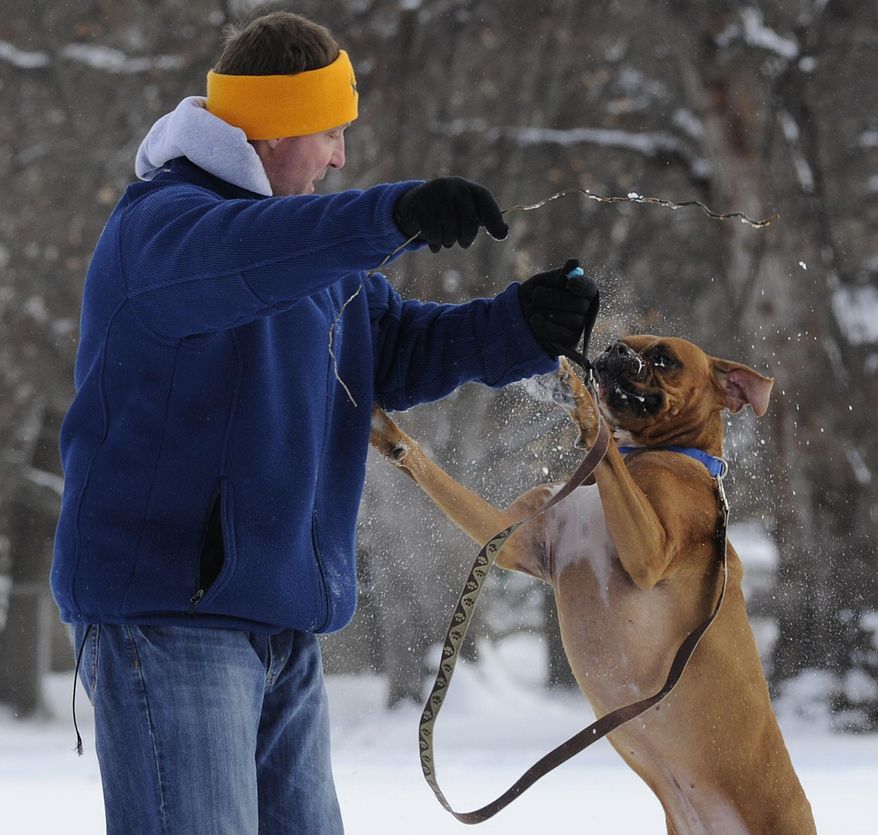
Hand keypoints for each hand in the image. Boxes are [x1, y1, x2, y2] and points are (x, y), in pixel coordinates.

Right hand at [394, 177, 508, 251]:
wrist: (415, 203)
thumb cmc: (449, 210)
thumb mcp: (467, 211)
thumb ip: (487, 220)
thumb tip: (504, 233)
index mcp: (467, 187)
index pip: (485, 200)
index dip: (494, 219)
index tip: (499, 236)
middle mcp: (453, 187)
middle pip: (469, 222)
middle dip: (468, 238)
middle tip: (464, 243)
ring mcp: (436, 196)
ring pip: (451, 231)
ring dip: (449, 242)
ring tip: (445, 239)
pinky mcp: (421, 208)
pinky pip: (435, 235)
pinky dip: (435, 243)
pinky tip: (434, 241)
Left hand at [518, 259, 599, 363]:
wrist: (520, 316)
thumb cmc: (536, 295)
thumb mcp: (544, 282)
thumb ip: (559, 275)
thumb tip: (575, 263)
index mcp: (584, 291)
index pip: (589, 288)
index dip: (581, 285)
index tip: (570, 282)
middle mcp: (587, 310)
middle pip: (579, 305)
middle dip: (554, 298)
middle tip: (536, 294)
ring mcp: (580, 328)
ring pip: (572, 320)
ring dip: (546, 312)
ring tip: (532, 307)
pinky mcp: (570, 342)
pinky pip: (561, 334)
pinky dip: (544, 326)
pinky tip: (535, 319)